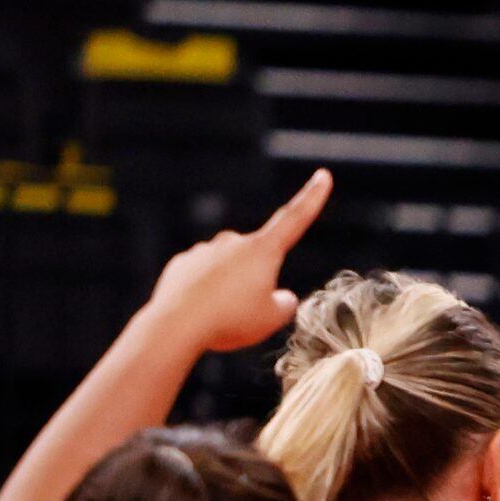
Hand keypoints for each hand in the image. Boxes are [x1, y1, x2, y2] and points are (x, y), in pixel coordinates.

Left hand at [143, 168, 331, 353]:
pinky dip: (206, 295)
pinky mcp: (182, 264)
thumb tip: (279, 296)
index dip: (312, 198)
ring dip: (231, 290)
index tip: (323, 175)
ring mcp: (204, 251)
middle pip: (258, 261)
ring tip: (221, 316)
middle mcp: (233, 242)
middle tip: (248, 312)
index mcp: (263, 250)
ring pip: (229, 271)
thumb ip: (284, 303)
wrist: (176, 324)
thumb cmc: (231, 320)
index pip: (295, 219)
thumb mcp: (273, 318)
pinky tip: (199, 312)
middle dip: (258, 282)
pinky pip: (203, 279)